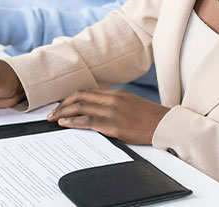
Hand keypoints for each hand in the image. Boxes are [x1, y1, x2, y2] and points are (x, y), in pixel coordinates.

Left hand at [47, 89, 169, 144]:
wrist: (166, 126)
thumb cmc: (150, 119)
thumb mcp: (131, 104)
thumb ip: (114, 104)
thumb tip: (96, 111)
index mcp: (116, 93)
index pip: (86, 92)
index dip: (70, 99)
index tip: (61, 105)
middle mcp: (112, 99)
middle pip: (80, 97)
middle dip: (63, 105)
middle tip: (51, 113)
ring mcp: (113, 111)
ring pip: (81, 107)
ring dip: (64, 113)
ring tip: (53, 119)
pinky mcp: (114, 125)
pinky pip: (89, 121)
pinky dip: (74, 122)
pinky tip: (65, 124)